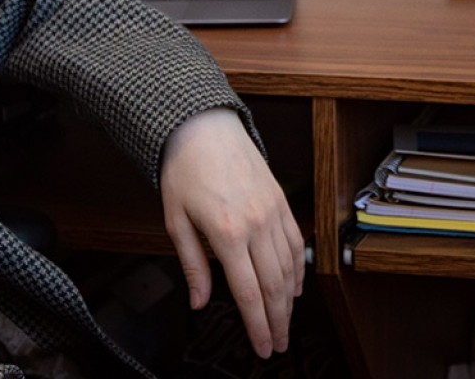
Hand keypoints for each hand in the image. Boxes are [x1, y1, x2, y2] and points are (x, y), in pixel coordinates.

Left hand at [158, 108, 303, 357]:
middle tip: (279, 344)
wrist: (204, 127)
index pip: (249, 292)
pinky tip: (295, 287)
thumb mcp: (175, 220)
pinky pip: (296, 242)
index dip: (257, 325)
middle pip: (275, 286)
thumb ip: (193, 264)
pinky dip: (299, 269)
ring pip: (290, 267)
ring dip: (290, 300)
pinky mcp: (281, 201)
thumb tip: (200, 301)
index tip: (263, 346)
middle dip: (278, 321)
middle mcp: (255, 224)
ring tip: (286, 322)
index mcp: (226, 232)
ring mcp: (272, 212)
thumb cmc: (184, 170)